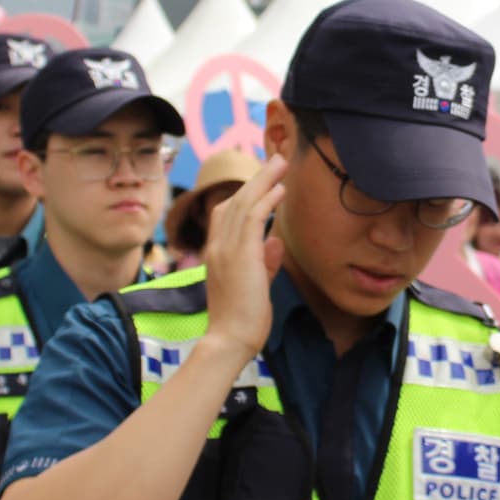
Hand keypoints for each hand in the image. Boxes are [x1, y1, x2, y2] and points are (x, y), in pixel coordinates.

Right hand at [198, 154, 286, 364]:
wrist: (229, 340)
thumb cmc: (242, 319)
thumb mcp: (255, 285)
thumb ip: (264, 262)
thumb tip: (275, 242)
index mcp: (218, 253)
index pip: (227, 213)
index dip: (245, 192)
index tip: (263, 178)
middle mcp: (218, 246)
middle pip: (235, 201)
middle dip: (257, 178)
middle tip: (275, 158)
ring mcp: (226, 249)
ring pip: (244, 204)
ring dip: (263, 180)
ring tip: (280, 163)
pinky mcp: (240, 255)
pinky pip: (253, 219)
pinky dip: (266, 200)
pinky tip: (280, 189)